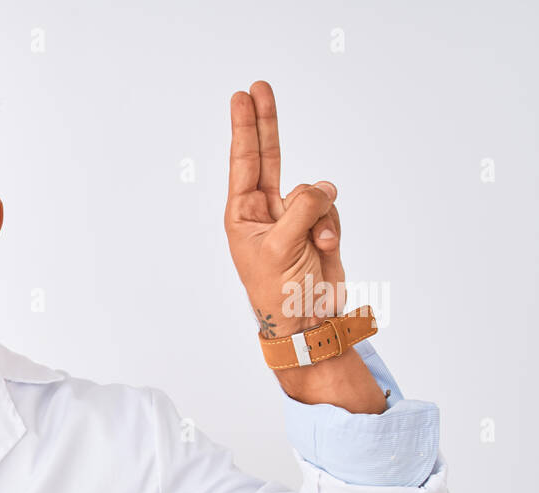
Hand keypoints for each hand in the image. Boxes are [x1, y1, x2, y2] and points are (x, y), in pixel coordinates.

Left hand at [225, 80, 345, 337]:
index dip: (246, 128)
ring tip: (313, 245)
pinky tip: (326, 251)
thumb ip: (301, 209)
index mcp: (242, 218)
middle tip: (259, 87)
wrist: (309, 322)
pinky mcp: (317, 228)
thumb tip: (322, 187)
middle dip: (266, 124)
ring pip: (313, 191)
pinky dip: (332, 228)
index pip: (244, 163)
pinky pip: (331, 209)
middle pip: (267, 158)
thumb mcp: (281, 248)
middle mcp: (264, 214)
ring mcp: (292, 220)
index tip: (242, 97)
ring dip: (320, 216)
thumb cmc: (281, 292)